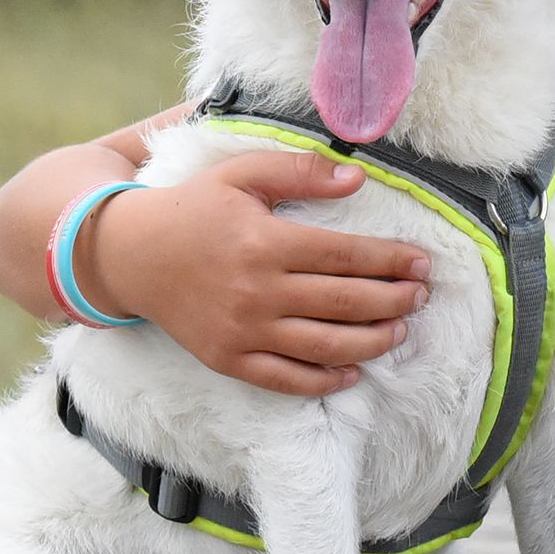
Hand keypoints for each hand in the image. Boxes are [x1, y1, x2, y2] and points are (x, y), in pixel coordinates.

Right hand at [79, 149, 429, 396]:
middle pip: (345, 302)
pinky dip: (324, 382)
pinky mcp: (228, 359)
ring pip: (324, 346)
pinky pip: (285, 380)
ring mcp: (242, 331)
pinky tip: (353, 372)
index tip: (423, 263)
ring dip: (372, 342)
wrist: (131, 255)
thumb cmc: (194, 208)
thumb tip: (357, 178)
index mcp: (266, 242)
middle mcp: (257, 291)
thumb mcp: (243, 174)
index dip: (392, 261)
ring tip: (398, 331)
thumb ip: (301, 172)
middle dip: (394, 301)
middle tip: (421, 297)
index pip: (347, 255)